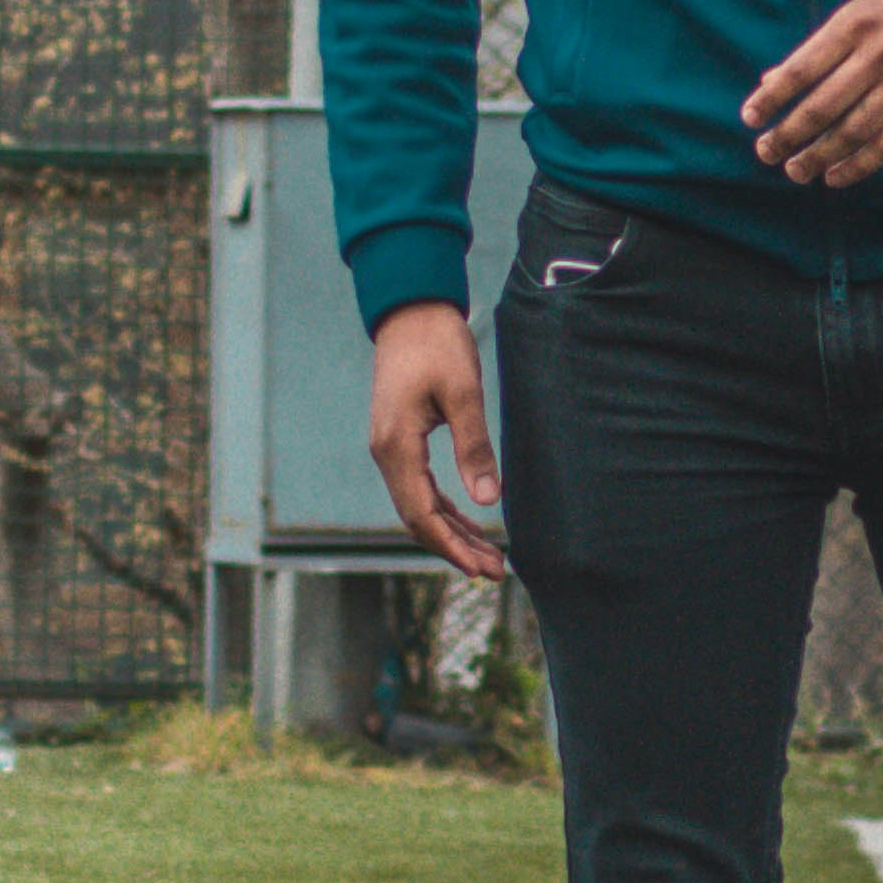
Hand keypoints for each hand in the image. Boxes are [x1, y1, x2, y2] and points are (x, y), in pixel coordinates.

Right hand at [368, 300, 506, 580]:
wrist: (409, 311)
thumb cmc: (437, 344)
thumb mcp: (463, 393)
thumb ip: (473, 446)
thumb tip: (488, 500)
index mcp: (397, 447)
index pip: (421, 514)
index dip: (451, 546)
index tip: (481, 568)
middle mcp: (387, 454)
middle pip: (418, 518)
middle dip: (455, 548)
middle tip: (495, 572)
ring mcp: (391, 449)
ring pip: (420, 506)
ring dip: (452, 533)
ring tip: (488, 556)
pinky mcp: (401, 441)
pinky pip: (421, 488)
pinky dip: (446, 510)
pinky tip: (470, 523)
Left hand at [743, 0, 882, 186]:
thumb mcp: (864, 7)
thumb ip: (821, 44)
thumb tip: (773, 80)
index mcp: (855, 23)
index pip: (800, 69)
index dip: (771, 98)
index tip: (750, 118)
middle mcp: (880, 52)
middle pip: (822, 107)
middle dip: (787, 136)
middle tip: (766, 153)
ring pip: (853, 131)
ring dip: (819, 157)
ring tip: (796, 170)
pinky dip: (859, 165)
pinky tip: (836, 176)